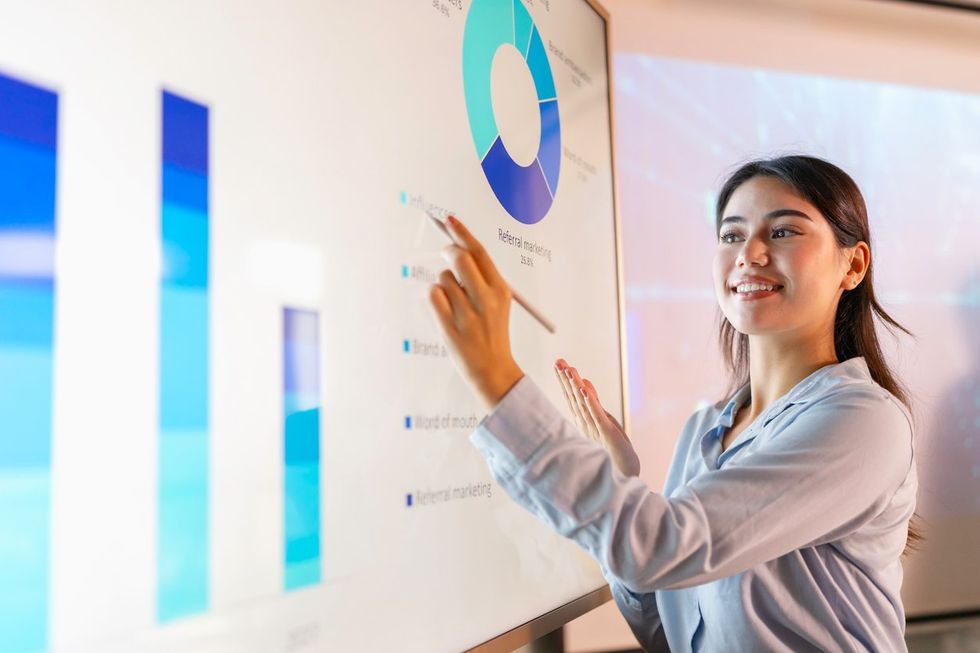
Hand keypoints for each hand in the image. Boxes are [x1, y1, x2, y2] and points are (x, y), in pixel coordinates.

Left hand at [427, 215, 524, 411]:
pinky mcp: (449, 326)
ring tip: (454, 303)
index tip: (449, 220)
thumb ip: (481, 278)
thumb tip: (457, 247)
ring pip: (443, 278)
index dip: (462, 233)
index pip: (479, 252)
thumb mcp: (498, 303)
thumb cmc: (492, 332)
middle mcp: (486, 299)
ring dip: (443, 284)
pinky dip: (434, 297)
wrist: (493, 370)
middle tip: (446, 255)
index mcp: (500, 290)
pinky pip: (433, 295)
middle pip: (459, 258)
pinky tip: (444, 310)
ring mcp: (467, 313)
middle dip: (448, 251)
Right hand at [554, 358, 639, 476]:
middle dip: (565, 379)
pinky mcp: (607, 434)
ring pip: (583, 404)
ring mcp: (595, 429)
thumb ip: (593, 404)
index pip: (572, 397)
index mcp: (584, 421)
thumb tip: (584, 383)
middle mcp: (586, 424)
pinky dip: (590, 402)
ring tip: (569, 370)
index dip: (565, 380)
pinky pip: (597, 416)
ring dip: (575, 386)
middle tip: (558, 361)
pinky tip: (584, 389)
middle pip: (574, 398)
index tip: (558, 363)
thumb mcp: (603, 421)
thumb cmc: (613, 451)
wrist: (624, 476)